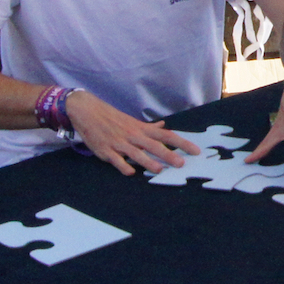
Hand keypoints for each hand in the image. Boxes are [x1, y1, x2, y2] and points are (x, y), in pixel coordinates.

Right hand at [66, 92, 200, 175]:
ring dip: (147, 161)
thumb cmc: (113, 118)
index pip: (166, 135)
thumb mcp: (133, 122)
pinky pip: (115, 159)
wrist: (88, 111)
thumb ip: (148, 128)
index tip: (195, 150)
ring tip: (159, 169)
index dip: (181, 143)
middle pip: (154, 145)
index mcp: (141, 129)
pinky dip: (123, 165)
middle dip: (168, 154)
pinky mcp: (106, 150)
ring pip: (136, 153)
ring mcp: (119, 143)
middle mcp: (133, 135)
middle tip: (181, 163)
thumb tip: (162, 126)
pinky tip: (130, 172)